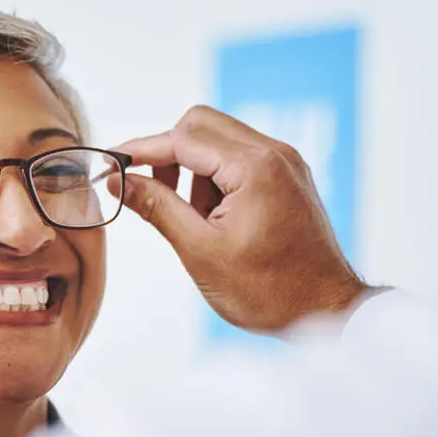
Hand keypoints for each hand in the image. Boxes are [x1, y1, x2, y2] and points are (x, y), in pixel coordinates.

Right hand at [116, 106, 369, 333]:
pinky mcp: (288, 176)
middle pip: (200, 124)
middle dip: (167, 155)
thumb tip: (119, 181)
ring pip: (218, 140)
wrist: (327, 312)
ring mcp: (285, 162)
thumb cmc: (268, 291)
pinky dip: (214, 178)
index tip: (111, 167)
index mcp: (255, 167)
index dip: (140, 151)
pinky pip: (239, 158)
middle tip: (149, 193)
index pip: (182, 138)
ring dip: (192, 169)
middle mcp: (274, 153)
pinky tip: (212, 219)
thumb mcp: (200, 250)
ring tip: (193, 221)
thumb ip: (156, 207)